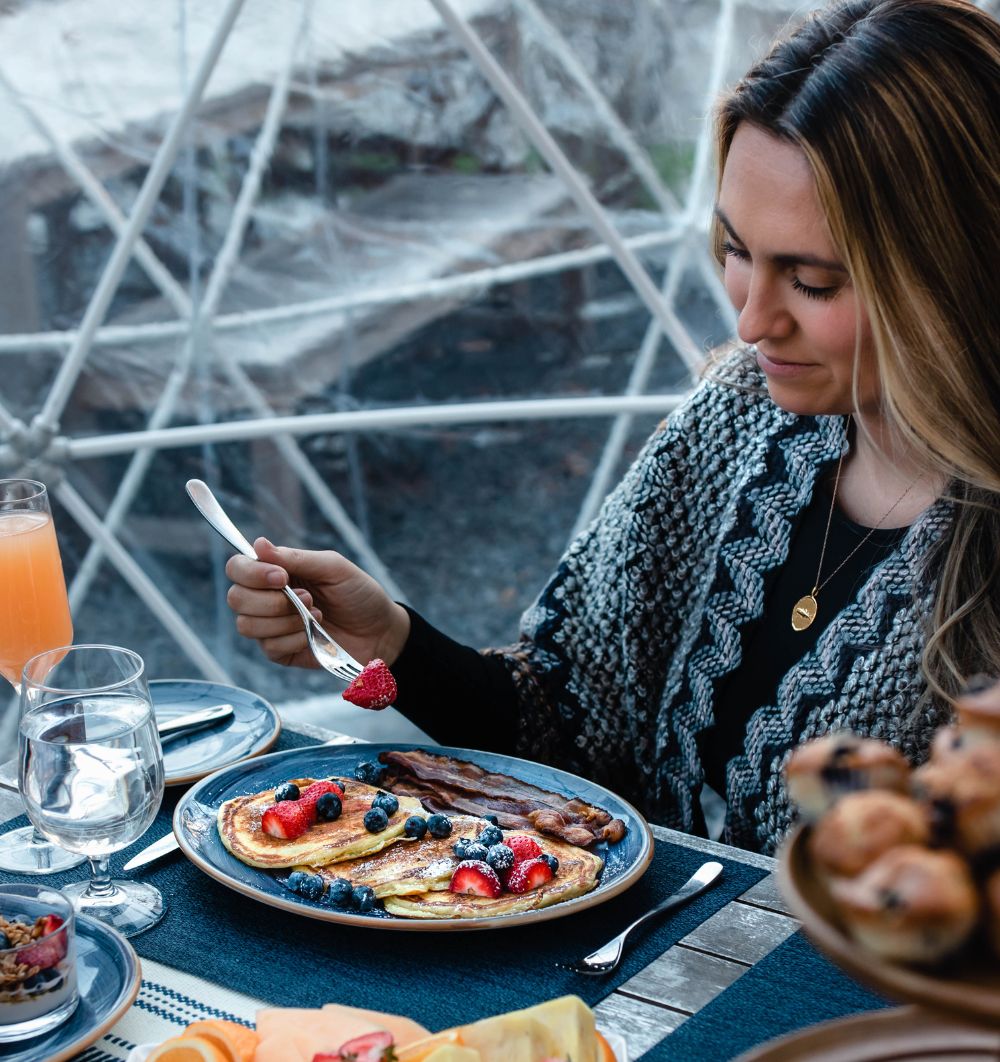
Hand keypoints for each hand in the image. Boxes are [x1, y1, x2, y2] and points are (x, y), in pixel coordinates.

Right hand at [225, 538, 409, 671]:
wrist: (380, 630)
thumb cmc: (358, 593)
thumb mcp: (334, 568)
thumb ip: (297, 558)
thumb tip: (258, 544)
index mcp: (276, 572)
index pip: (237, 567)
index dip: (251, 573)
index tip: (282, 578)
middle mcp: (266, 597)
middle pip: (236, 598)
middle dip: (272, 601)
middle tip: (307, 598)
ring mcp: (270, 626)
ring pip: (247, 625)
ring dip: (285, 621)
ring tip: (316, 615)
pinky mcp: (279, 651)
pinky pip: (268, 646)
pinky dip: (294, 639)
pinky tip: (314, 634)